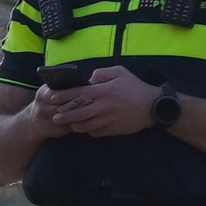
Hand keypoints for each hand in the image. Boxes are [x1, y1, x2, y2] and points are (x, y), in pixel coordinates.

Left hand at [37, 64, 162, 136]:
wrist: (153, 107)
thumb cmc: (136, 87)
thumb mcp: (120, 72)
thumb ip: (102, 74)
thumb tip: (89, 79)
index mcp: (104, 91)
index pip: (78, 94)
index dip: (63, 96)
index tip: (52, 98)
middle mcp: (103, 106)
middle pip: (77, 113)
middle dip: (63, 116)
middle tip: (55, 117)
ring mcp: (108, 119)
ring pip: (85, 125)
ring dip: (74, 125)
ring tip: (69, 124)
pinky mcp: (113, 130)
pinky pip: (96, 132)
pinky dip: (88, 131)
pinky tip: (85, 128)